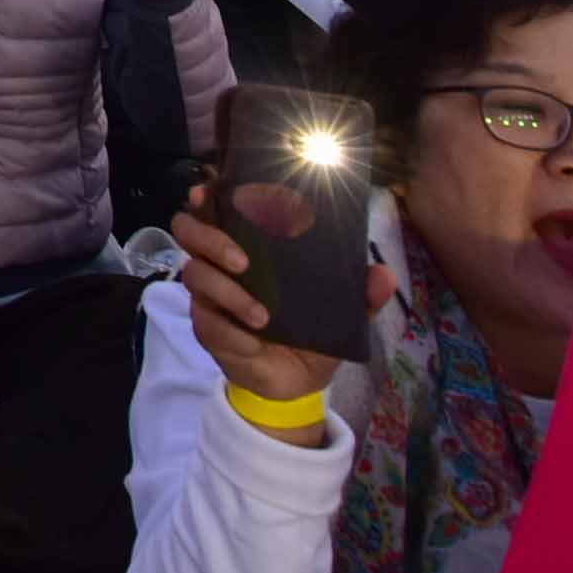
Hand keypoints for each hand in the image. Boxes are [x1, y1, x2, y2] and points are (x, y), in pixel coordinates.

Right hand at [168, 197, 380, 420]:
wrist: (297, 382)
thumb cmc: (312, 334)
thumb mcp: (341, 314)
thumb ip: (362, 294)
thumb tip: (384, 274)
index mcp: (250, 247)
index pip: (218, 210)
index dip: (208, 196)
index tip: (210, 189)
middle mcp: (222, 264)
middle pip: (188, 231)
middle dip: (210, 237)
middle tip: (242, 260)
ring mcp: (210, 296)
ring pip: (195, 274)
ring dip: (227, 291)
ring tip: (261, 315)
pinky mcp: (208, 327)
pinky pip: (207, 320)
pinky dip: (232, 327)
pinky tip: (253, 338)